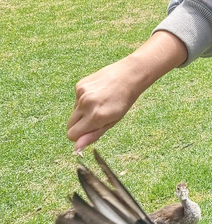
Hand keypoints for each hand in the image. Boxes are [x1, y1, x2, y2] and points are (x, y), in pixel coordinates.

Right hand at [66, 30, 187, 150]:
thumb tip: (76, 148)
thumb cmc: (124, 101)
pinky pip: (76, 99)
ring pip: (73, 111)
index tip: (89, 131)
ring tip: (100, 102)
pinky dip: (84, 99)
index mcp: (96, 117)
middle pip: (69, 125)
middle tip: (96, 117)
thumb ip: (93, 135)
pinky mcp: (80, 85)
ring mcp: (82, 93)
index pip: (72, 135)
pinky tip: (98, 92)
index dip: (79, 136)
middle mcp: (86, 105)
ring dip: (83, 111)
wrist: (129, 75)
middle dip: (79, 125)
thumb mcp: (113, 121)